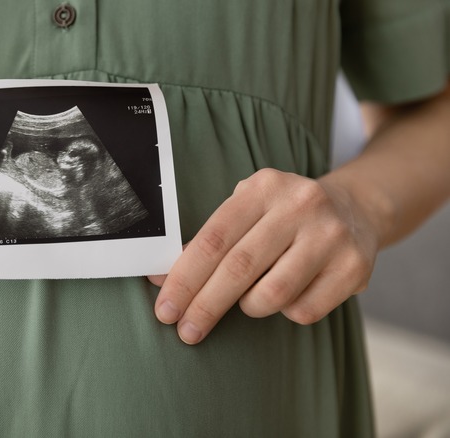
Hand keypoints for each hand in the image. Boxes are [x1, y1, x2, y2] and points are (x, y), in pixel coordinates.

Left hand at [149, 168, 378, 343]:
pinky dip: (285, 312)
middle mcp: (300, 205)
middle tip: (185, 330)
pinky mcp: (354, 267)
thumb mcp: (248, 211)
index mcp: (263, 187)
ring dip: (249, 306)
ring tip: (248, 300)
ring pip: (273, 294)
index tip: (165, 307)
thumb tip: (160, 280)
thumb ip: (208, 242)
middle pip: (239, 268)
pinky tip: (288, 295)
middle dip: (205, 305)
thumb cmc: (283, 216)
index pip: (213, 239)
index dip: (184, 277)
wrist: (356, 209)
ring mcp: (331, 236)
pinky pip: (304, 310)